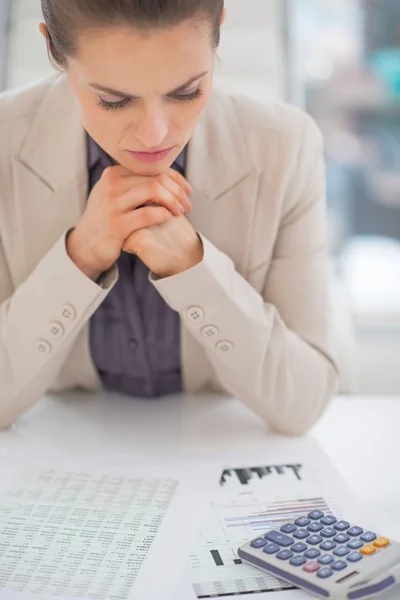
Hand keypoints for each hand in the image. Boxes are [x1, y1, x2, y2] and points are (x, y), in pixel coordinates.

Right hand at [67, 165, 191, 279]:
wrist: (84, 245)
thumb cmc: (105, 220)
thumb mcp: (113, 195)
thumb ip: (133, 184)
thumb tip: (165, 177)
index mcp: (113, 174)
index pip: (151, 168)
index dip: (175, 177)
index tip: (186, 190)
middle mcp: (112, 184)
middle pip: (155, 177)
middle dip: (177, 190)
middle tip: (186, 204)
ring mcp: (113, 204)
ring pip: (153, 190)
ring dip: (173, 201)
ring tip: (180, 212)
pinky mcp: (117, 224)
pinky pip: (148, 213)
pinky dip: (163, 214)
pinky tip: (168, 218)